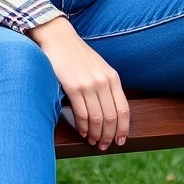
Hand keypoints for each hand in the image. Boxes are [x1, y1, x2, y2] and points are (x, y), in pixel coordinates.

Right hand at [27, 17, 128, 149]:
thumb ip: (107, 86)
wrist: (59, 39)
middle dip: (108, 135)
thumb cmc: (78, 55)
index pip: (124, 110)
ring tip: (93, 141)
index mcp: (113, 77)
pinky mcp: (73, 87)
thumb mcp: (99, 67)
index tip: (120, 140)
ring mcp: (88, 84)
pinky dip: (83, 127)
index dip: (123, 129)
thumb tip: (110, 112)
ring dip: (95, 134)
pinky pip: (82, 114)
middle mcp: (103, 82)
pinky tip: (82, 132)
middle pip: (111, 117)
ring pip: (97, 119)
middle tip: (104, 145)